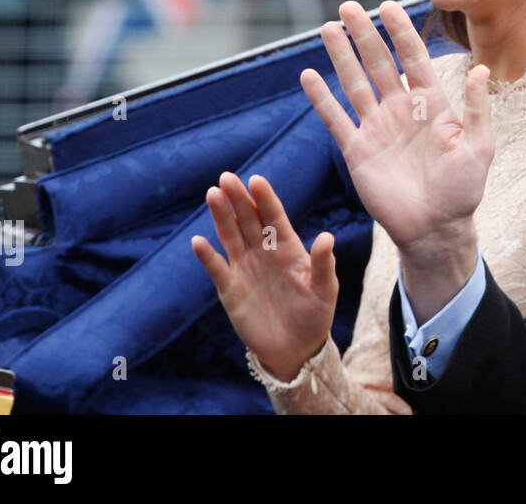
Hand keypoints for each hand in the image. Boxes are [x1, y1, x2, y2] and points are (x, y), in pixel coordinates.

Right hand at [191, 171, 336, 382]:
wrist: (295, 348)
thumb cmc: (315, 315)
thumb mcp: (324, 290)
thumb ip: (323, 264)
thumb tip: (327, 237)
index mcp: (288, 247)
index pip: (274, 217)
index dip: (265, 198)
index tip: (257, 180)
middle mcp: (264, 252)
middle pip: (249, 219)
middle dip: (238, 199)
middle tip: (226, 177)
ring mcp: (245, 268)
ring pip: (230, 236)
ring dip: (221, 216)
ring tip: (212, 194)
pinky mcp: (230, 289)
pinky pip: (216, 268)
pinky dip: (207, 255)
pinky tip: (198, 241)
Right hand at [300, 0, 492, 318]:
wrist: (435, 229)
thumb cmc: (463, 190)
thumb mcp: (479, 148)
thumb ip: (477, 108)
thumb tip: (481, 68)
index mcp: (431, 104)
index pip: (414, 58)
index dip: (400, 32)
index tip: (388, 6)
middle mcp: (401, 109)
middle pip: (379, 63)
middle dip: (364, 35)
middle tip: (348, 6)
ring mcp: (377, 128)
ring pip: (355, 83)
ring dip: (341, 57)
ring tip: (328, 28)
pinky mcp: (357, 151)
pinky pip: (336, 120)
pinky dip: (322, 99)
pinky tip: (308, 76)